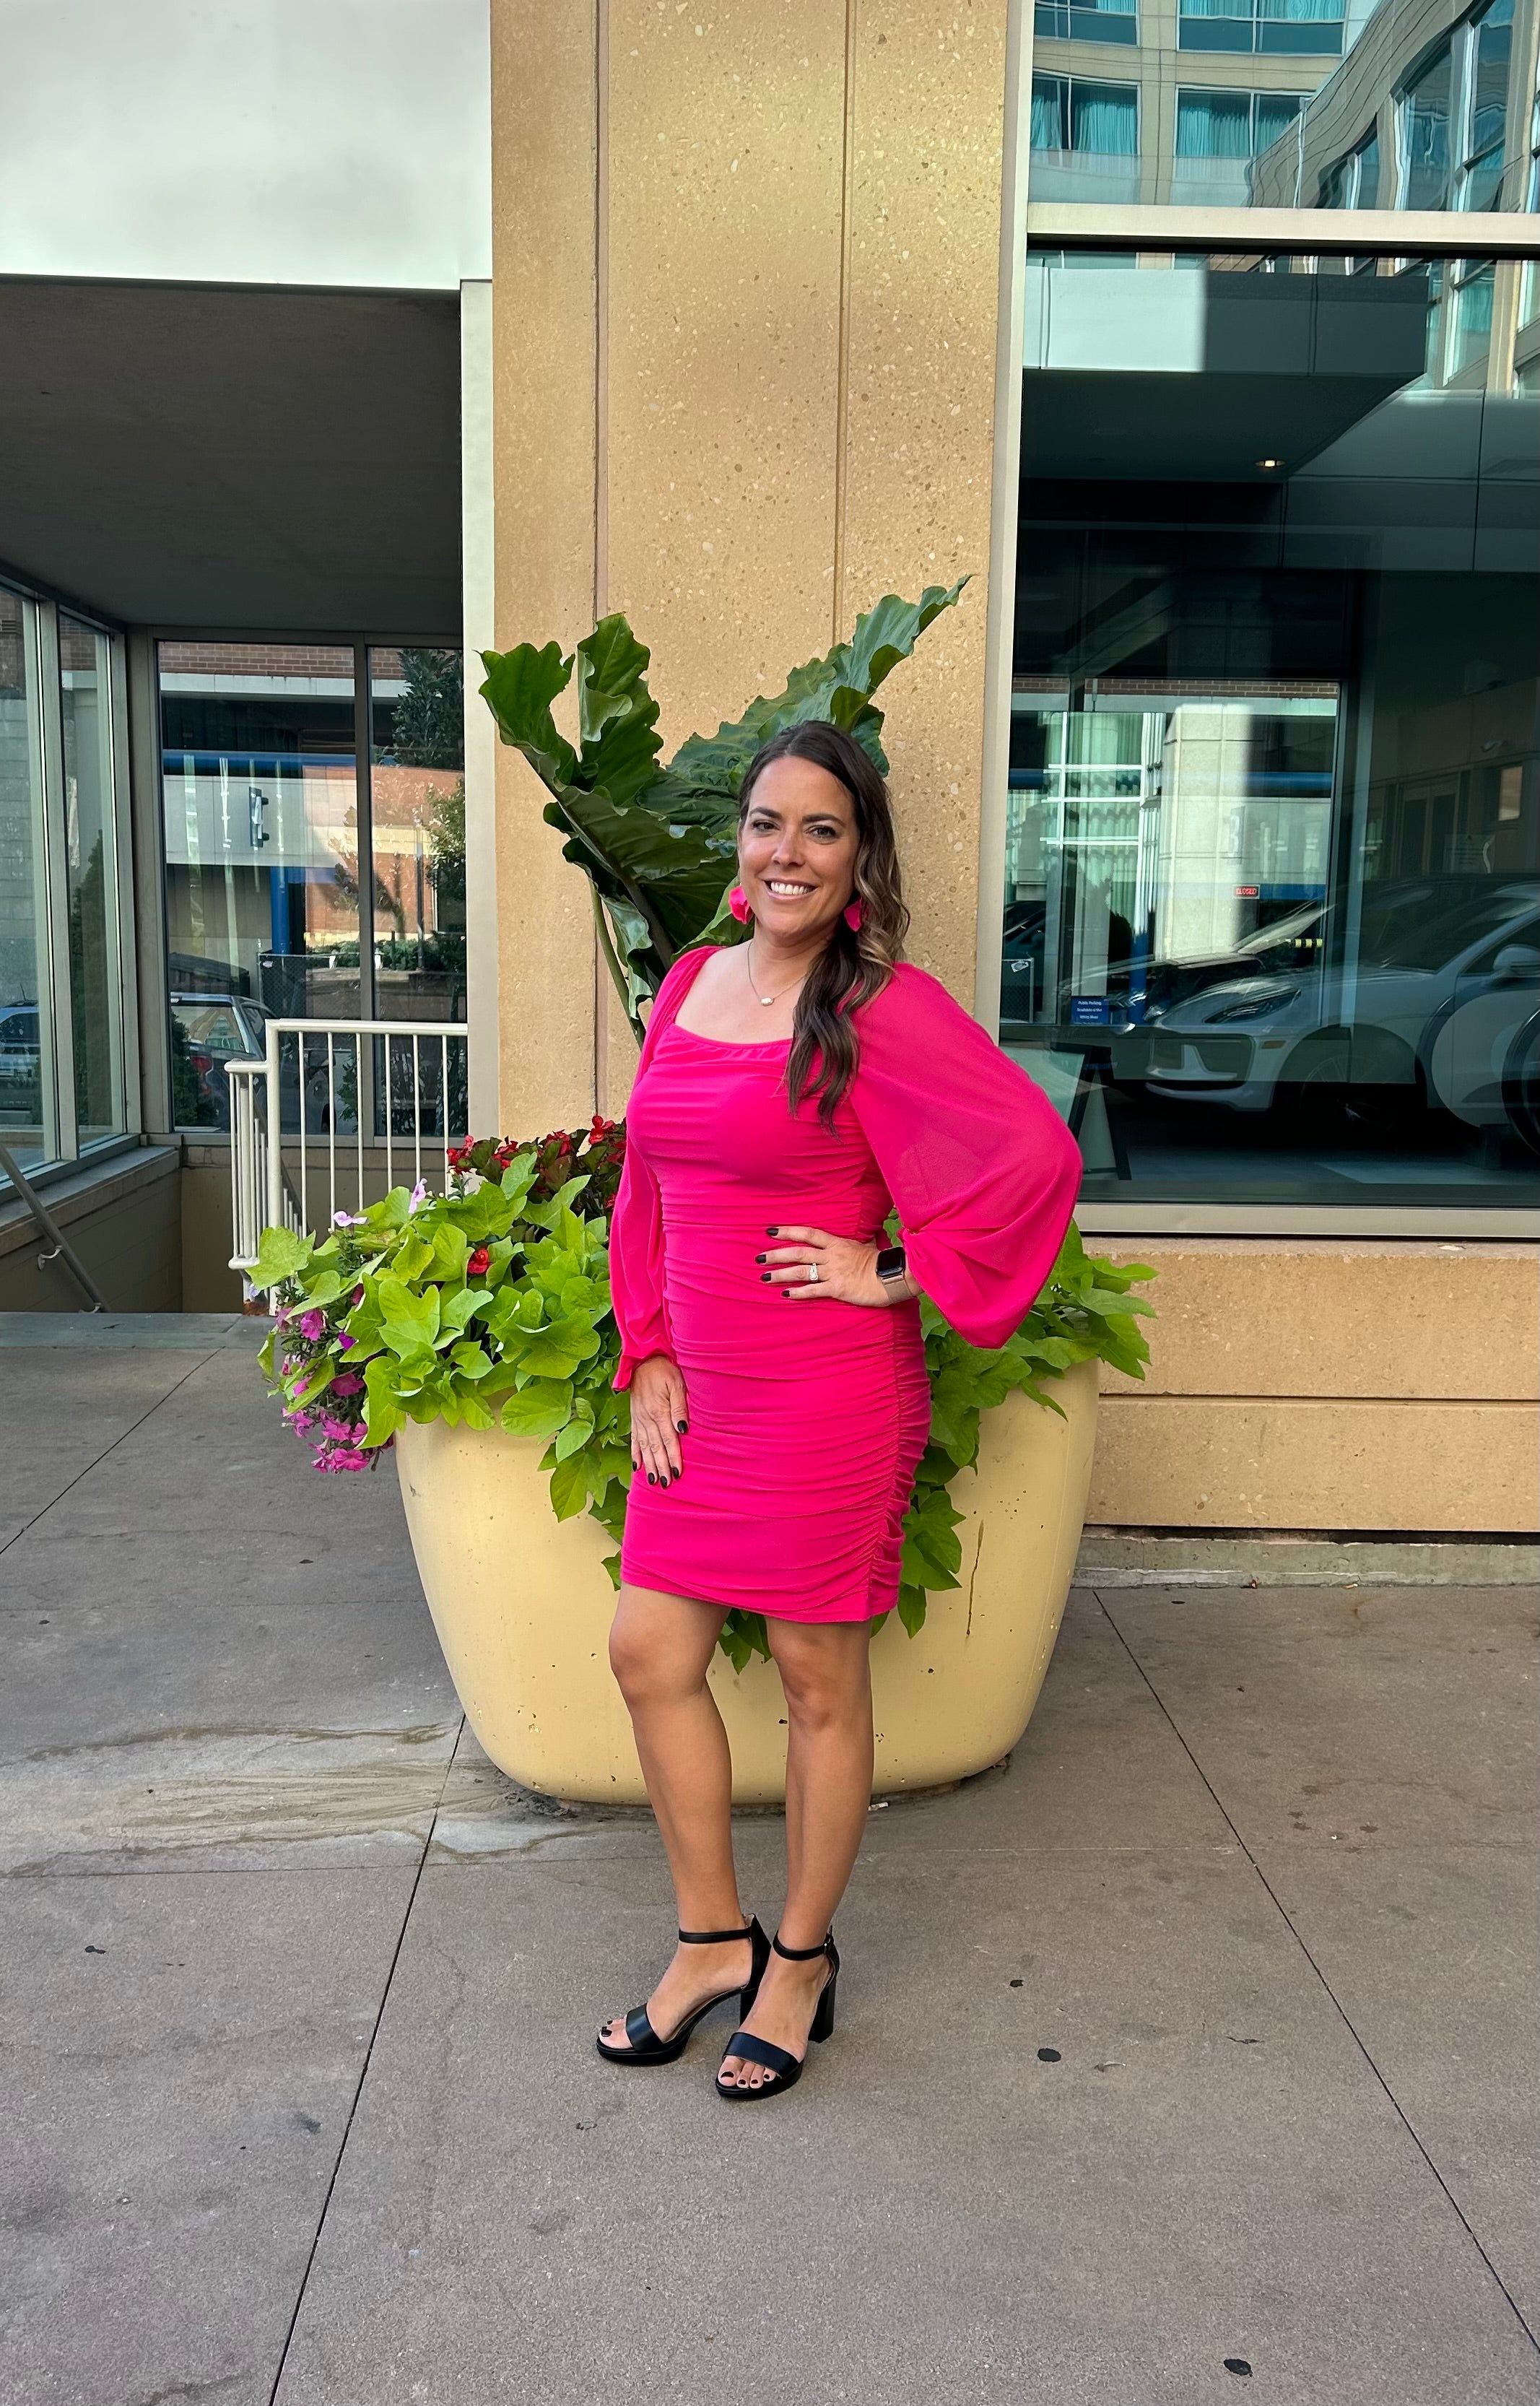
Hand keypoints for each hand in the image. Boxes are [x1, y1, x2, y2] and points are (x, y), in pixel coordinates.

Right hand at [629, 1354, 688, 1486]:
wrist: (643, 1360)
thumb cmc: (664, 1371)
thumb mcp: (677, 1384)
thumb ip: (679, 1407)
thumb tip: (682, 1430)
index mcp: (659, 1411)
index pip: (669, 1440)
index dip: (674, 1457)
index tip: (678, 1473)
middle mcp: (647, 1418)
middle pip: (656, 1448)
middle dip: (662, 1467)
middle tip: (666, 1484)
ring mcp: (639, 1419)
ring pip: (644, 1447)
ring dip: (649, 1465)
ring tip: (654, 1480)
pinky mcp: (634, 1418)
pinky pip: (634, 1439)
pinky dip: (635, 1454)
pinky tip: (637, 1467)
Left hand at [755, 1226, 914, 1308]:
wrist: (893, 1276)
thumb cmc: (881, 1261)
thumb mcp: (868, 1245)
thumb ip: (860, 1241)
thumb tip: (865, 1234)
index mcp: (837, 1243)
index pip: (808, 1234)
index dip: (788, 1231)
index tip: (770, 1231)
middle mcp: (831, 1256)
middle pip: (798, 1252)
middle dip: (776, 1254)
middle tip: (758, 1258)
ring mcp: (833, 1272)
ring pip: (801, 1271)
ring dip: (781, 1274)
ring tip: (765, 1277)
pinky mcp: (837, 1288)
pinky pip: (813, 1290)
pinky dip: (798, 1293)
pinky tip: (786, 1295)